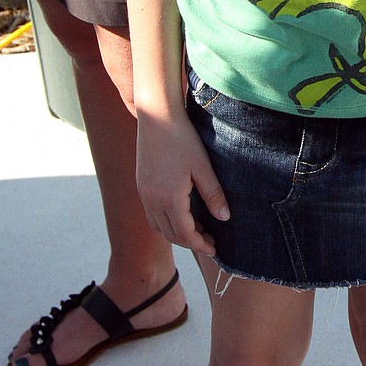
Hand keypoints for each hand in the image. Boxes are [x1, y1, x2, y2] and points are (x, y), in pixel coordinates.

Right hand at [136, 108, 229, 255]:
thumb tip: (224, 218)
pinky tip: (180, 213)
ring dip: (177, 232)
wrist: (157, 115)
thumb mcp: (203, 167)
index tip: (214, 249)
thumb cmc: (182, 138)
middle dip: (190, 241)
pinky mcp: (141, 185)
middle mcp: (152, 200)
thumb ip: (213, 194)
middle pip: (171, 234)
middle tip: (210, 239)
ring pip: (159, 226)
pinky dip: (166, 221)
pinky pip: (151, 214)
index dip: (200, 245)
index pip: (185, 234)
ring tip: (197, 228)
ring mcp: (144, 193)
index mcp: (169, 198)